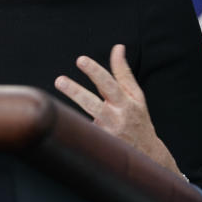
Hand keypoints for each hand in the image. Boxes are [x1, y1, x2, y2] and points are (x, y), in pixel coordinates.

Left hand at [54, 44, 181, 177]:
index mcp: (126, 103)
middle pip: (94, 104)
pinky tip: (55, 121)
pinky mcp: (100, 146)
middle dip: (76, 92)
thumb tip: (118, 47)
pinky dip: (72, 128)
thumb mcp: (135, 95)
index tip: (81, 60)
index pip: (110, 84)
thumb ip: (123, 72)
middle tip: (60, 80)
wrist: (148, 153)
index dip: (96, 72)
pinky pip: (84, 136)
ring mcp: (106, 134)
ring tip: (54, 98)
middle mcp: (116, 118)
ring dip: (69, 110)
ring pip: (85, 124)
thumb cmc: (138, 118)